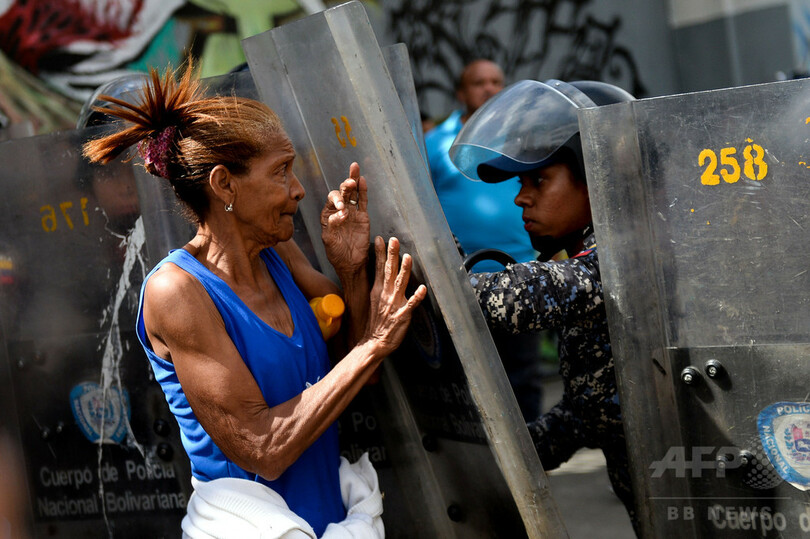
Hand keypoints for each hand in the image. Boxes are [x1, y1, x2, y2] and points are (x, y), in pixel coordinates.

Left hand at [321, 162, 369, 275]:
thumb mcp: (329, 241)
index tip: (342, 209)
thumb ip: (332, 225)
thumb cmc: (336, 254)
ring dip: (353, 181)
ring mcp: (352, 213)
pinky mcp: (363, 217)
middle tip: (349, 182)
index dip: (336, 200)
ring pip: (353, 193)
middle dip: (345, 186)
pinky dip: (363, 191)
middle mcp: (339, 211)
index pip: (331, 200)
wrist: (351, 264)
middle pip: (342, 192)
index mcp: (328, 215)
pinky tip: (362, 180)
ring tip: (355, 169)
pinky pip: (363, 201)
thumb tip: (341, 212)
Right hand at [364, 236, 426, 356]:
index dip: (380, 253)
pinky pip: (411, 305)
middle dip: (392, 255)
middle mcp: (385, 295)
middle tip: (394, 240)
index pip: (379, 268)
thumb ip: (380, 285)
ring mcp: (394, 305)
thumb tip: (382, 272)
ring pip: (400, 284)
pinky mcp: (402, 315)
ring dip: (404, 270)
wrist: (374, 342)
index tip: (380, 239)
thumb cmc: (376, 322)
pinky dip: (416, 297)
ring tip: (407, 257)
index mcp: (378, 290)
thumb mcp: (374, 300)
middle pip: (389, 271)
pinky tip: (422, 288)